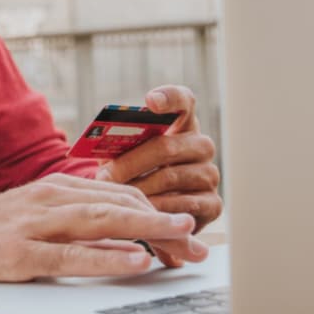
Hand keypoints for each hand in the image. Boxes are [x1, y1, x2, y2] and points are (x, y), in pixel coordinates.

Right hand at [0, 173, 201, 292]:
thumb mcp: (35, 220)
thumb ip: (74, 225)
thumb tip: (125, 240)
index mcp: (56, 189)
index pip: (119, 195)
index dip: (157, 213)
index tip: (185, 235)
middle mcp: (49, 199)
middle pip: (119, 204)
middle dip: (164, 223)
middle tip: (199, 240)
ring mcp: (33, 225)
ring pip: (102, 221)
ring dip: (149, 229)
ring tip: (182, 239)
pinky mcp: (17, 254)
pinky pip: (71, 256)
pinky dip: (108, 257)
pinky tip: (136, 259)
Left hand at [95, 85, 222, 266]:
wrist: (155, 211)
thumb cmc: (135, 173)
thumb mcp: (126, 155)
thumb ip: (119, 145)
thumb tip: (100, 145)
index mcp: (183, 124)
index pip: (183, 101)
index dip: (169, 98)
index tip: (150, 101)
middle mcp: (202, 146)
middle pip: (167, 147)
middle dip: (131, 162)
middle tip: (104, 175)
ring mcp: (210, 174)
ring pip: (170, 178)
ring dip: (138, 189)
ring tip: (114, 196)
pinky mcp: (214, 204)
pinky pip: (182, 206)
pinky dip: (157, 210)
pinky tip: (138, 214)